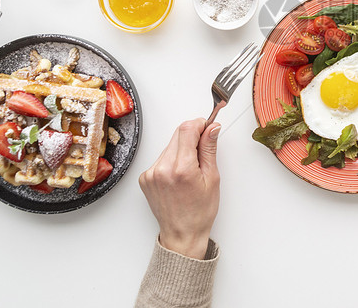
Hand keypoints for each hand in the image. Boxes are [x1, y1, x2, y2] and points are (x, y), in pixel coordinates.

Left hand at [139, 119, 220, 259]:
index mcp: (181, 169)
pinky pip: (161, 158)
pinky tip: (179, 176)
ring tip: (191, 169)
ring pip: (169, 146)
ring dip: (182, 149)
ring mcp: (151, 173)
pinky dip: (171, 160)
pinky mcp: (145, 177)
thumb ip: (209, 149)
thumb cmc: (199, 212)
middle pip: (178, 135)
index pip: (187, 129)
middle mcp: (162, 169)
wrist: (182, 234)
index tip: (207, 127)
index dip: (199, 124)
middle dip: (192, 136)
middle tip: (203, 150)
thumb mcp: (212, 178)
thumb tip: (211, 129)